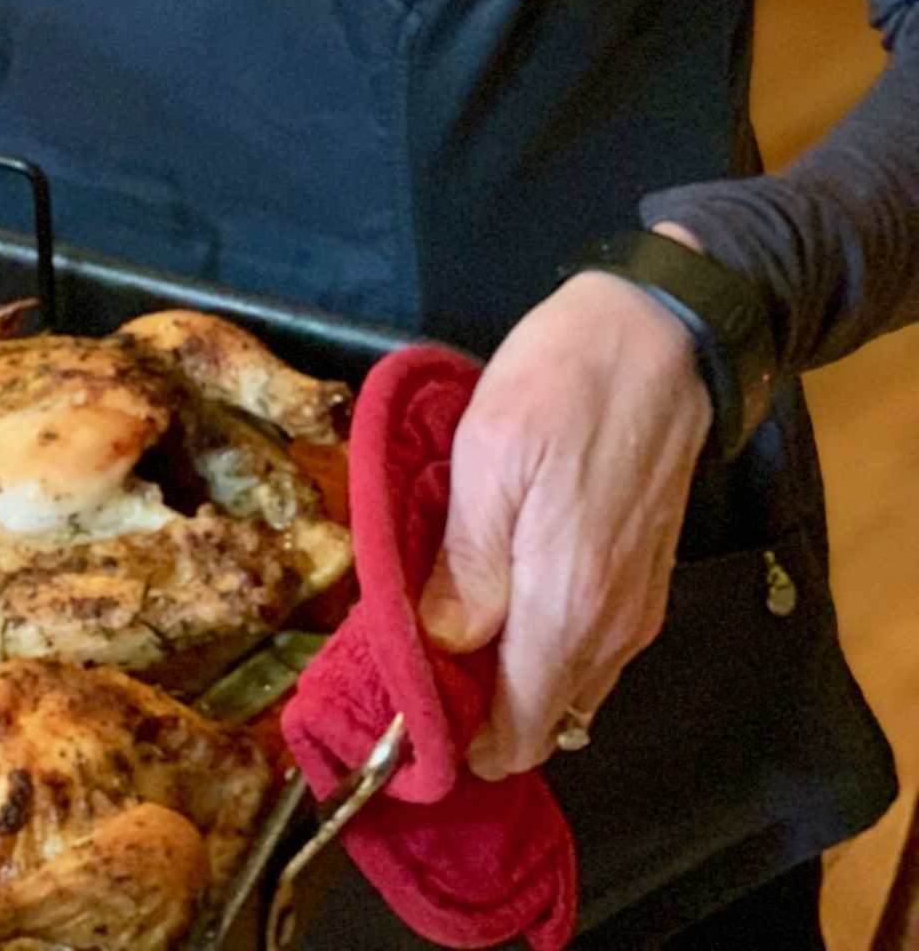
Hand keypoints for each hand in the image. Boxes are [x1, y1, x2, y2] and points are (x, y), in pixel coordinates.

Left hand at [418, 245, 712, 777]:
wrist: (662, 335)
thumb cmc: (562, 385)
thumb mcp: (489, 456)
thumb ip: (467, 562)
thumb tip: (439, 645)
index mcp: (566, 608)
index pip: (518, 734)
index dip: (463, 739)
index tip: (412, 703)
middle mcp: (612, 628)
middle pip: (545, 718)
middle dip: (483, 706)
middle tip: (422, 647)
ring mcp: (639, 605)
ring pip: (571, 682)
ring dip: (516, 670)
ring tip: (455, 610)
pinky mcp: (650, 576)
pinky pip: (594, 642)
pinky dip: (549, 639)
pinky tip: (507, 584)